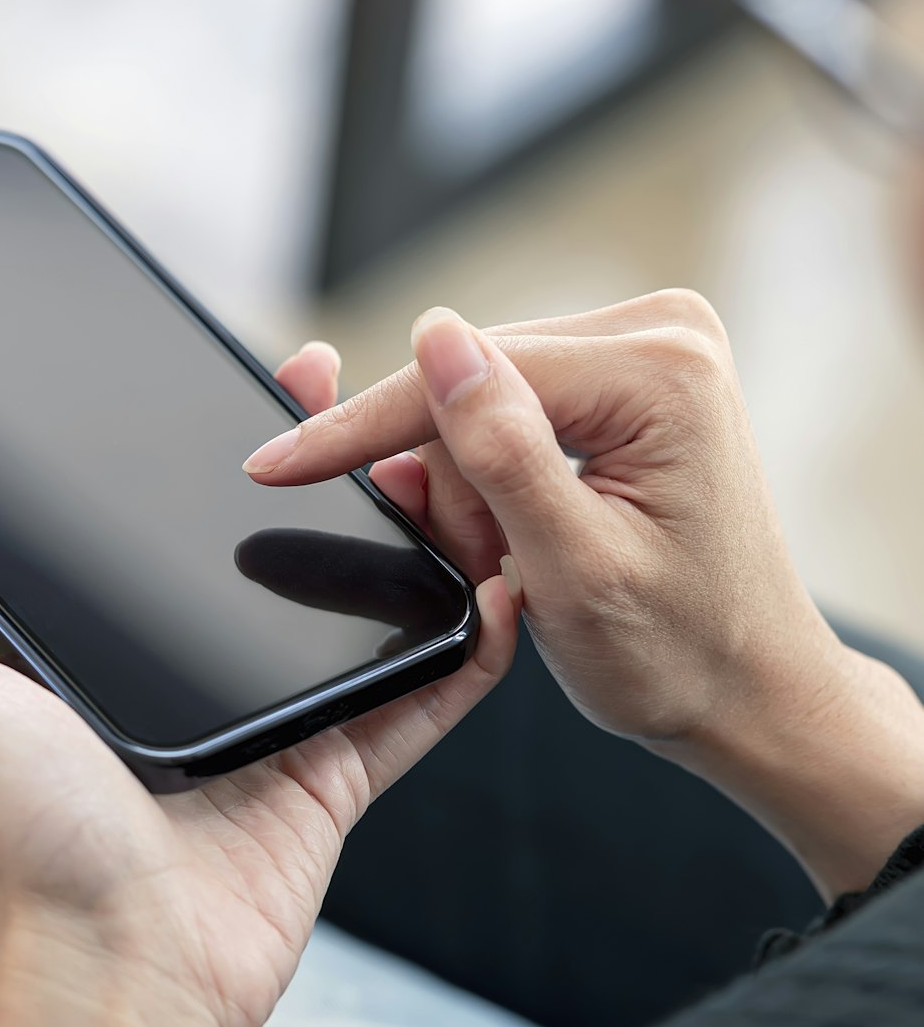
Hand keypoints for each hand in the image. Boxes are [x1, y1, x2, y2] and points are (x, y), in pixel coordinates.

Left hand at [0, 342, 519, 1026]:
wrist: (114, 969)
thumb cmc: (14, 838)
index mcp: (97, 649)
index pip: (163, 519)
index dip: (212, 444)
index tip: (249, 370)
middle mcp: (184, 677)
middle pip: (275, 551)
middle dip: (330, 470)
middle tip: (370, 391)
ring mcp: (264, 724)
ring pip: (354, 610)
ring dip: (404, 539)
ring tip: (446, 460)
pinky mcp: (331, 776)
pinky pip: (413, 701)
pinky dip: (464, 652)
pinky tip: (504, 586)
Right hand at [243, 291, 923, 898]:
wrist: (752, 693)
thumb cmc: (678, 654)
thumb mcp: (573, 569)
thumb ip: (501, 450)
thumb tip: (435, 335)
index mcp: (661, 370)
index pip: (471, 372)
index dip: (364, 426)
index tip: (273, 462)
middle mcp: (664, 333)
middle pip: (474, 375)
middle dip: (444, 476)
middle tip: (476, 564)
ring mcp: (652, 349)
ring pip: (483, 393)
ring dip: (469, 483)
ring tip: (510, 561)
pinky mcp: (634, 378)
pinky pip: (515, 404)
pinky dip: (493, 474)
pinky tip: (516, 530)